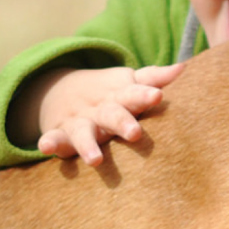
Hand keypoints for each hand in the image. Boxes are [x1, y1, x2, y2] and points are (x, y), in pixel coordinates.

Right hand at [15, 63, 183, 165]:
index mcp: (120, 96)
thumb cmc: (110, 94)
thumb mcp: (128, 83)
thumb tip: (183, 68)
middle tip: (135, 133)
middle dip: (122, 123)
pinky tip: (45, 148)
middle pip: (112, 114)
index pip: (134, 93)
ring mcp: (79, 121)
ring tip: (96, 160)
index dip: (145, 94)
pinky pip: (53, 139)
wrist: (61, 90)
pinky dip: (49, 143)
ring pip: (83, 133)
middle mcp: (100, 109)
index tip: (157, 96)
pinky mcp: (60, 134)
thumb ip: (153, 78)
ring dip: (88, 145)